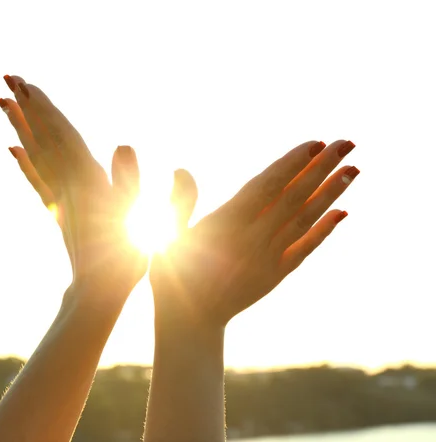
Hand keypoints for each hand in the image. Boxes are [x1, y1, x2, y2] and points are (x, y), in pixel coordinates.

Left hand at [0, 75, 146, 305]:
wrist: (98, 293)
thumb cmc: (124, 259)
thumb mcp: (136, 219)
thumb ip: (129, 181)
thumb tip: (121, 144)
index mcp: (87, 181)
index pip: (62, 135)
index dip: (44, 108)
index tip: (25, 83)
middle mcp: (67, 184)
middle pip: (43, 138)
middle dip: (26, 107)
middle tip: (7, 78)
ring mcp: (60, 198)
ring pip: (36, 154)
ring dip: (21, 126)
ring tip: (3, 102)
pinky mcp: (59, 212)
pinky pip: (37, 181)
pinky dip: (24, 163)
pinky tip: (13, 151)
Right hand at [151, 140, 358, 327]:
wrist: (190, 321)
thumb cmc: (173, 275)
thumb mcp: (170, 236)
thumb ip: (181, 202)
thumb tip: (181, 169)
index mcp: (225, 225)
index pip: (266, 187)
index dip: (292, 164)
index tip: (316, 143)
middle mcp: (252, 239)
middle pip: (293, 197)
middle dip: (321, 168)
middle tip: (348, 143)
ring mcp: (267, 259)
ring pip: (304, 220)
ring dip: (331, 193)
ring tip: (353, 170)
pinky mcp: (275, 275)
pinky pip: (305, 249)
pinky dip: (324, 230)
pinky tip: (342, 212)